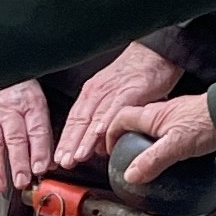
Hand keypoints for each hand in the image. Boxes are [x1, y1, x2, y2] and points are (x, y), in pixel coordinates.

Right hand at [0, 79, 54, 196]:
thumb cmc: (15, 87)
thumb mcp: (35, 102)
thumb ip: (43, 133)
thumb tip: (50, 162)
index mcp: (31, 104)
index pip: (37, 130)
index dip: (39, 150)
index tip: (41, 168)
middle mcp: (10, 110)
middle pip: (15, 138)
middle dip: (18, 162)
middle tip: (21, 181)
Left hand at [55, 41, 185, 170]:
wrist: (155, 54)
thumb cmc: (136, 75)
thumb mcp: (114, 96)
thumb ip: (105, 120)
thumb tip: (99, 145)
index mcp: (92, 93)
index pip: (74, 120)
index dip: (66, 140)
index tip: (60, 158)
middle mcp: (98, 91)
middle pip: (80, 121)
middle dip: (71, 144)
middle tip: (65, 162)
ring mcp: (113, 91)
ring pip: (95, 117)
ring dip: (86, 138)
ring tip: (79, 156)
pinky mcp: (130, 89)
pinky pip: (116, 108)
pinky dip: (108, 122)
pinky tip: (102, 135)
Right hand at [99, 89, 215, 189]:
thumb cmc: (207, 123)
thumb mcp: (175, 146)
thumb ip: (152, 161)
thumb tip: (131, 175)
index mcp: (153, 115)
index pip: (121, 119)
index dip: (110, 133)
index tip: (110, 149)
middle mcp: (163, 112)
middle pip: (136, 122)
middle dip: (127, 137)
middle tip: (125, 155)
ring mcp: (178, 116)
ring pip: (154, 128)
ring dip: (146, 141)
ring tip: (148, 160)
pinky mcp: (192, 121)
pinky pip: (171, 133)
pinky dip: (166, 145)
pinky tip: (176, 159)